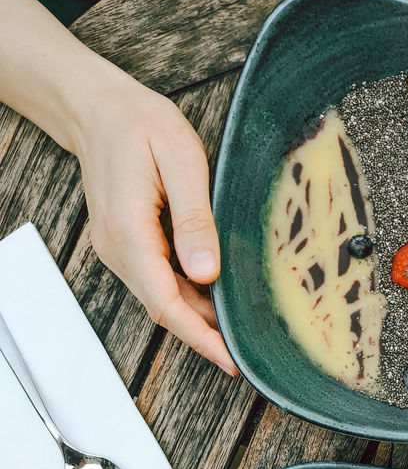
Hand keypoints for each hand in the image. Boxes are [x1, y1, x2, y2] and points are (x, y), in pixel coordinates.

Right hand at [73, 74, 237, 374]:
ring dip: (198, 317)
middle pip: (165, 308)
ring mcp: (118, 249)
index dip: (200, 336)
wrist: (98, 109)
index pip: (165, 301)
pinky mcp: (126, 246)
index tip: (230, 360)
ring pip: (161, 298)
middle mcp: (117, 248)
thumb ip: (194, 217)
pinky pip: (158, 281)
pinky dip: (188, 296)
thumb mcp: (180, 158)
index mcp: (129, 230)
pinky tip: (217, 297)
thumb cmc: (140, 124)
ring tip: (241, 328)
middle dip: (205, 335)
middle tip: (248, 352)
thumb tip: (207, 272)